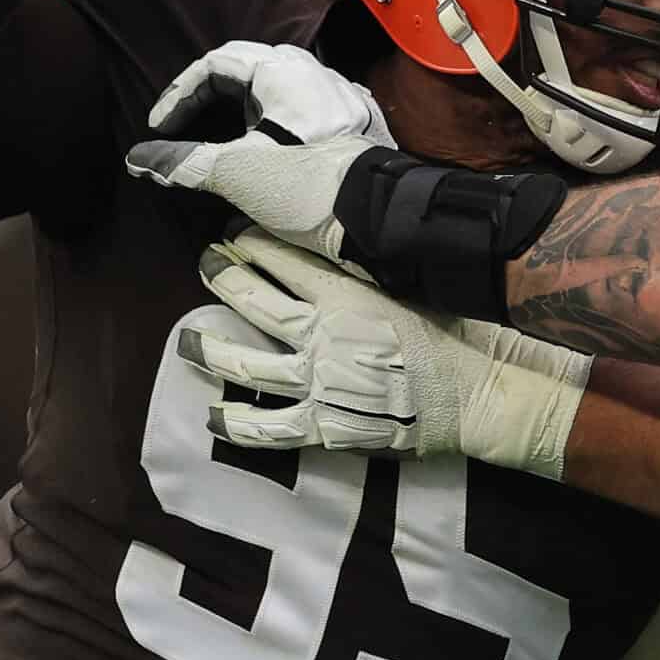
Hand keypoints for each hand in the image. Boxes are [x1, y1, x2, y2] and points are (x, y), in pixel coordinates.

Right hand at [126, 39, 393, 264]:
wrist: (379, 215)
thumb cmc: (305, 185)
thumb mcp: (236, 172)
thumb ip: (184, 161)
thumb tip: (139, 159)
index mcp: (282, 70)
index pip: (216, 64)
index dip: (180, 94)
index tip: (161, 129)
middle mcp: (314, 71)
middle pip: (248, 67)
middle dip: (210, 95)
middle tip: (187, 124)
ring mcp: (340, 94)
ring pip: (280, 86)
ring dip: (245, 106)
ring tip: (225, 135)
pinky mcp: (357, 121)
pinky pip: (306, 106)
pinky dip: (277, 120)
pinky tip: (272, 144)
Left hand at [186, 232, 590, 477]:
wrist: (472, 393)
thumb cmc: (451, 335)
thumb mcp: (408, 286)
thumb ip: (366, 271)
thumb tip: (341, 245)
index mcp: (342, 296)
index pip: (283, 260)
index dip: (253, 242)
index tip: (236, 232)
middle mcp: (319, 336)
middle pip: (252, 300)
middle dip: (222, 275)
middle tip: (207, 262)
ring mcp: (315, 383)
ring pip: (244, 364)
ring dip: (209, 346)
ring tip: (188, 338)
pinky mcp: (321, 425)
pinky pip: (266, 428)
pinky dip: (235, 424)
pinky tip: (214, 417)